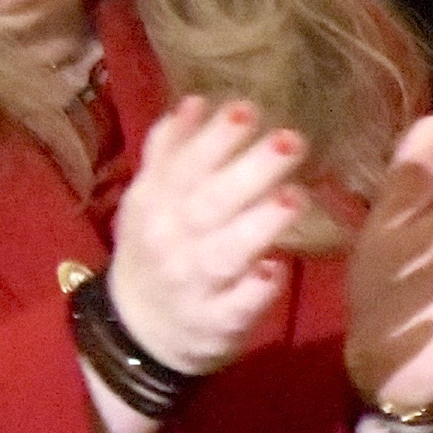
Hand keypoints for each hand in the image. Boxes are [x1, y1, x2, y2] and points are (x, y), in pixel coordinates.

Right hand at [106, 99, 309, 376]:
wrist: (138, 331)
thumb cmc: (158, 250)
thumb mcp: (151, 199)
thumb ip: (171, 151)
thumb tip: (196, 101)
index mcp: (156, 203)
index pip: (185, 165)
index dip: (215, 139)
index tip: (249, 109)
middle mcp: (172, 240)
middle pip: (210, 202)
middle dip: (250, 170)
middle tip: (293, 140)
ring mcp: (193, 284)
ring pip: (225, 253)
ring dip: (259, 224)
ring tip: (294, 197)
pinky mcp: (216, 323)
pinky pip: (235, 307)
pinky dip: (255, 290)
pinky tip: (276, 269)